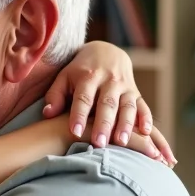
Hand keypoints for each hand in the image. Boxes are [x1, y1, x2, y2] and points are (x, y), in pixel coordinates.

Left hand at [42, 41, 176, 164]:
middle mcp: (109, 81)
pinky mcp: (137, 93)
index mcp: (88, 76)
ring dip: (125, 125)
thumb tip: (47, 114)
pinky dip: (146, 118)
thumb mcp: (64, 77)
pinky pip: (143, 106)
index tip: (75, 132)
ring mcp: (125, 87)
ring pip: (127, 106)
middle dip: (103, 124)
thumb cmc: (79, 71)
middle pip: (107, 104)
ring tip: (121, 142)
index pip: (83, 98)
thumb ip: (55, 95)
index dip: (79, 115)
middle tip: (99, 143)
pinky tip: (146, 132)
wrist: (107, 51)